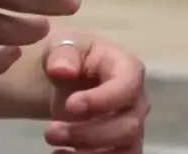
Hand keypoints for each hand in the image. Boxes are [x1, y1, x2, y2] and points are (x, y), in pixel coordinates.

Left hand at [43, 32, 147, 151]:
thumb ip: (63, 53)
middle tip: (50, 132)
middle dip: (88, 134)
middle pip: (127, 126)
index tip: (70, 106)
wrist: (69, 72)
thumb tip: (61, 71)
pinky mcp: (122, 144)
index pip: (126, 87)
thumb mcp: (62, 44)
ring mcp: (132, 124)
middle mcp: (137, 100)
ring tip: (54, 146)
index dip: (102, 100)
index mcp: (128, 68)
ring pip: (125, 149)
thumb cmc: (72, 54)